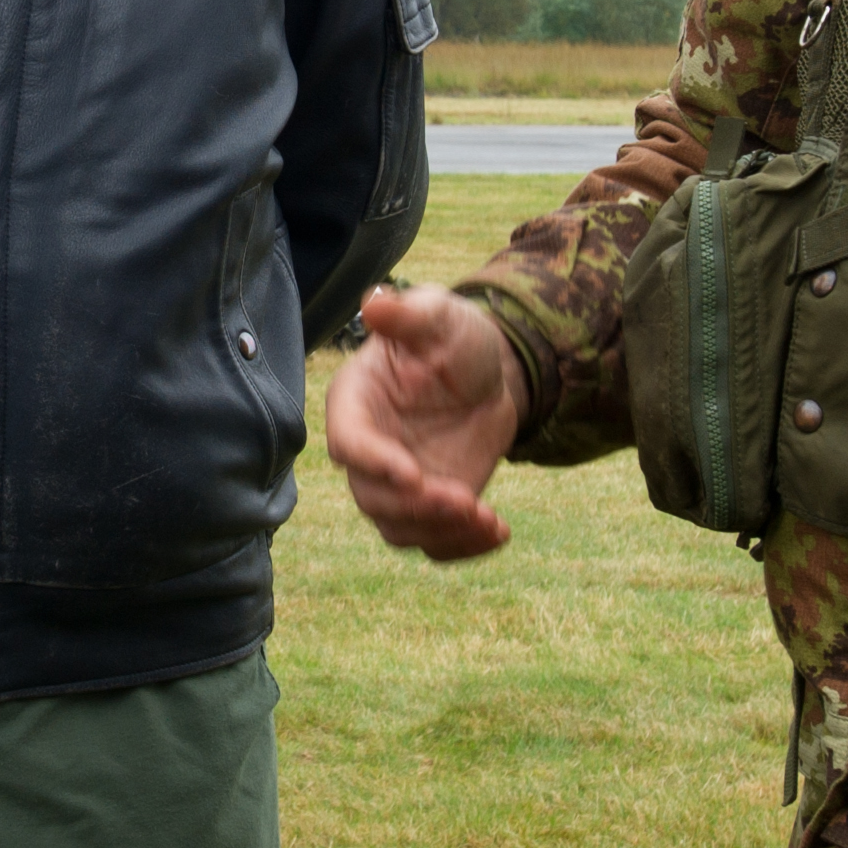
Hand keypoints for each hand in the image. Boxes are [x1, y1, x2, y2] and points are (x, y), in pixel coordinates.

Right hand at [324, 284, 525, 558]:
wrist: (486, 373)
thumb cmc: (450, 336)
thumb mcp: (438, 316)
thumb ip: (409, 314)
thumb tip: (375, 301)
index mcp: (355, 404)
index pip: (348, 443)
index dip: (373, 462)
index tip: (411, 473)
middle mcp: (368, 452)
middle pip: (373, 498)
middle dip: (416, 507)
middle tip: (464, 501)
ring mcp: (397, 484)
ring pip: (402, 528)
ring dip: (442, 532)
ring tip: (488, 519)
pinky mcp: (430, 506)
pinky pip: (436, 541)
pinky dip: (464, 547)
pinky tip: (498, 531)